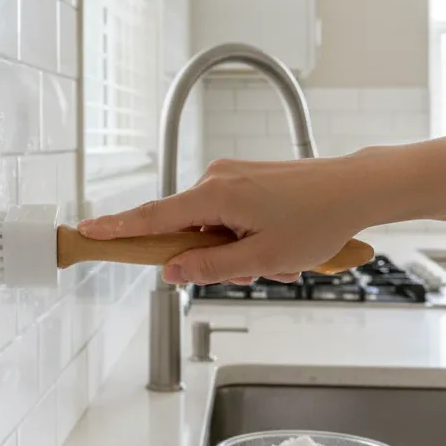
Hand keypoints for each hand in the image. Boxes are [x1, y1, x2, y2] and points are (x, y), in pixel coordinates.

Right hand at [78, 156, 366, 284]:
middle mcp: (216, 178)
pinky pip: (229, 215)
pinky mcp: (246, 178)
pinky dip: (247, 236)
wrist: (358, 187)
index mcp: (214, 195)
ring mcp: (232, 176)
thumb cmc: (318, 219)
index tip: (87, 231)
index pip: (152, 217)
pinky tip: (280, 244)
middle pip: (187, 229)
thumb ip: (209, 266)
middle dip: (213, 258)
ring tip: (279, 258)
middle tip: (258, 269)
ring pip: (212, 227)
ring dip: (238, 250)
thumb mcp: (261, 257)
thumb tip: (171, 269)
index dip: (118, 228)